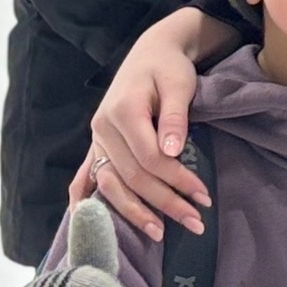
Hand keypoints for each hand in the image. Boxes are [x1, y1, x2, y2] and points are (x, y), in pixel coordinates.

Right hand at [74, 7, 235, 237]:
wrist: (151, 52)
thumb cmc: (169, 67)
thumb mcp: (179, 84)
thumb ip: (175, 116)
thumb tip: (172, 151)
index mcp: (123, 110)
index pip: (149, 157)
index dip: (176, 179)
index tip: (203, 196)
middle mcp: (103, 127)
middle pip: (132, 176)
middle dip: (165, 202)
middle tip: (196, 222)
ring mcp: (96, 138)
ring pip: (110, 183)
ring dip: (133, 212)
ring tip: (160, 234)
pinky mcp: (97, 144)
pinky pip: (86, 176)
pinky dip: (84, 200)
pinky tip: (84, 222)